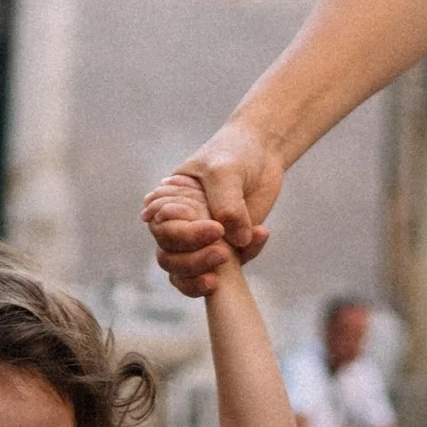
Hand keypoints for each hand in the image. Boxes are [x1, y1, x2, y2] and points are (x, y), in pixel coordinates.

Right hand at [144, 116, 284, 299]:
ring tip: (230, 261)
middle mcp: (179, 225)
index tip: (215, 228)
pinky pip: (229, 269)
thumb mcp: (225, 171)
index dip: (184, 236)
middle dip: (193, 262)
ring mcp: (202, 241)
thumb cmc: (234, 154)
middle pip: (170, 259)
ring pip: (189, 274)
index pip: (163, 231)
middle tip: (223, 254)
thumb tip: (237, 241)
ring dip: (206, 274)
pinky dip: (247, 256)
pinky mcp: (227, 249)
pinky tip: (262, 233)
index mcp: (166, 204)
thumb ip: (226, 205)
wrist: (262, 152)